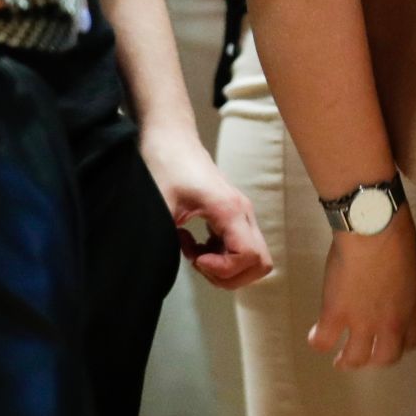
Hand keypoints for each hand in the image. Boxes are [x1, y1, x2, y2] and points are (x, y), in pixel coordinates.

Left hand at [137, 125, 272, 289]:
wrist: (170, 140)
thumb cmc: (165, 166)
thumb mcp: (159, 206)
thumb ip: (162, 240)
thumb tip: (154, 270)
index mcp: (230, 210)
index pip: (249, 256)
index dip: (223, 270)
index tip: (196, 260)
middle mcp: (243, 212)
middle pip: (260, 262)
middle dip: (229, 275)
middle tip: (198, 262)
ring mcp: (241, 213)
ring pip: (253, 258)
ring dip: (224, 267)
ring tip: (193, 252)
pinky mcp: (232, 215)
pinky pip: (239, 248)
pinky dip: (219, 256)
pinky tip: (193, 244)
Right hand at [309, 211, 415, 370]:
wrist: (374, 227)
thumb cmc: (399, 238)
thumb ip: (409, 291)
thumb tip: (400, 294)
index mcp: (415, 309)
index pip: (413, 342)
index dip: (401, 343)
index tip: (393, 339)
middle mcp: (391, 323)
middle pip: (385, 358)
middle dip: (375, 358)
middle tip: (365, 353)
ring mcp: (362, 323)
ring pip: (355, 359)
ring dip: (347, 360)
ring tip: (340, 359)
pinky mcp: (336, 316)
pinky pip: (323, 342)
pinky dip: (319, 340)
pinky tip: (317, 334)